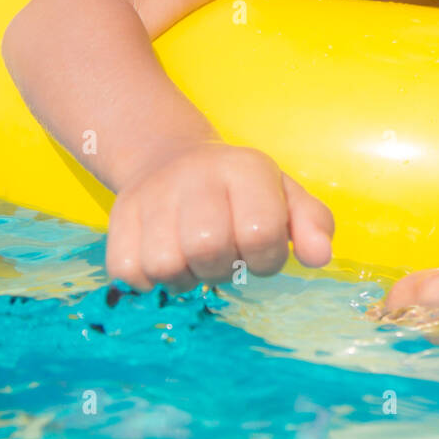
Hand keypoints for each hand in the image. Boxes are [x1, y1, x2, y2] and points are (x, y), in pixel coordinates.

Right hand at [105, 141, 333, 291]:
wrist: (170, 159)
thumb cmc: (240, 191)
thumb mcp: (285, 196)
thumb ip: (312, 224)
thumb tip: (319, 257)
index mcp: (245, 169)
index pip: (261, 233)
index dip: (266, 258)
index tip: (260, 252)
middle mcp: (195, 176)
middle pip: (208, 249)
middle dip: (223, 268)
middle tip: (224, 255)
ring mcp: (152, 195)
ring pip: (165, 265)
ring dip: (185, 276)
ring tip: (193, 257)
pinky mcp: (118, 218)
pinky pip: (128, 273)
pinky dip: (149, 280)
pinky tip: (165, 256)